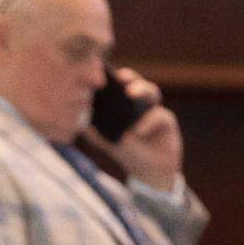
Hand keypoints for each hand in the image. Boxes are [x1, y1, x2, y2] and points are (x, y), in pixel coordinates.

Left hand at [88, 68, 182, 191]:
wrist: (149, 170)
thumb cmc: (126, 150)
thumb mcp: (106, 141)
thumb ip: (93, 130)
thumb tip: (76, 121)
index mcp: (124, 103)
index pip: (118, 84)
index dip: (112, 77)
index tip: (102, 75)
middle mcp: (140, 102)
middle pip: (135, 82)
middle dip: (129, 77)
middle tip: (121, 79)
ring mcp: (154, 109)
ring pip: (151, 92)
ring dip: (141, 90)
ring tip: (131, 93)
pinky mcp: (167, 120)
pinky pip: (159, 116)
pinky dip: (148, 122)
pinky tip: (138, 131)